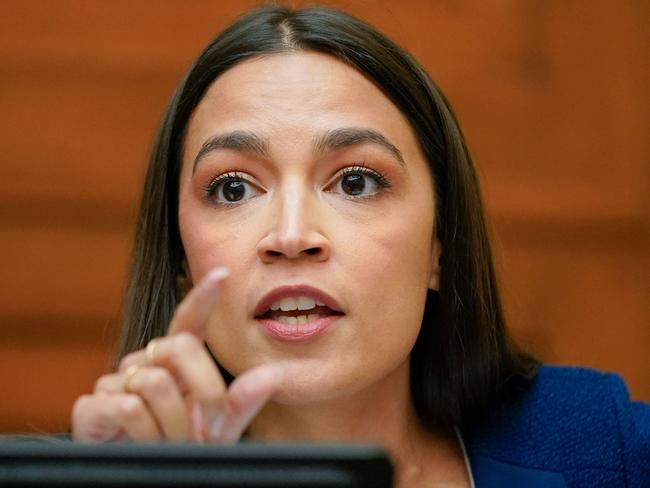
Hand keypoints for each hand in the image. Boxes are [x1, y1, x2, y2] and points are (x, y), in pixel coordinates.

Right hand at [71, 267, 281, 441]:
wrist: (144, 479)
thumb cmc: (181, 450)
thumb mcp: (218, 430)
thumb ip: (242, 403)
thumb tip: (273, 374)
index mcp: (176, 364)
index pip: (188, 322)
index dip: (203, 296)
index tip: (222, 273)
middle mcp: (145, 363)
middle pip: (179, 347)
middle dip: (205, 390)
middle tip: (208, 429)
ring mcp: (114, 383)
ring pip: (156, 384)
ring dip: (174, 424)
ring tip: (171, 443)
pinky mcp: (91, 407)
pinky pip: (129, 408)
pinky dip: (146, 435)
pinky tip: (143, 445)